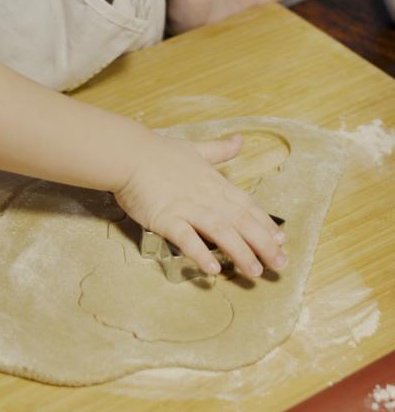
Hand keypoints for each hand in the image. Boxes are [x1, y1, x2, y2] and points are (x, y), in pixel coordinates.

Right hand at [114, 131, 286, 276]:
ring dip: (241, 252)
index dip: (266, 224)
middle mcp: (207, 197)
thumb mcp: (195, 148)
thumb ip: (219, 149)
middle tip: (280, 264)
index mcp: (215, 183)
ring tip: (255, 271)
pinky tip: (213, 269)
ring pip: (222, 231)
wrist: (129, 154)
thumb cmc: (159, 152)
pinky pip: (187, 238)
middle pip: (242, 222)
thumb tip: (240, 140)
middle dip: (264, 244)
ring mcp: (188, 207)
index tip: (281, 241)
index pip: (247, 205)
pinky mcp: (167, 218)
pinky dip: (201, 252)